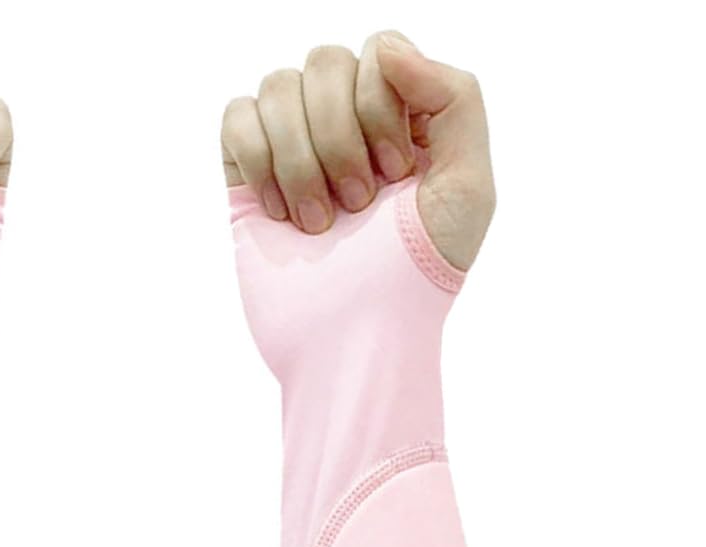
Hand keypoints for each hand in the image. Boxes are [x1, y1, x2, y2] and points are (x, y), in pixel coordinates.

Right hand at [221, 31, 494, 269]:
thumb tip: (386, 49)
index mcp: (398, 117)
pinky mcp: (245, 178)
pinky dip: (259, 161)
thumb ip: (454, 96)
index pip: (378, 52)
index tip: (395, 177)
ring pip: (278, 86)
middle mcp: (342, 123)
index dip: (380, 108)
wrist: (355, 338)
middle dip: (340, 138)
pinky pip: (237, 119)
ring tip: (318, 222)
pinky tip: (279, 212)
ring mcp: (290, 148)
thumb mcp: (468, 185)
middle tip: (356, 208)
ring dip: (302, 159)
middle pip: (325, 62)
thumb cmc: (416, 275)